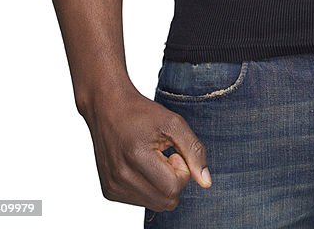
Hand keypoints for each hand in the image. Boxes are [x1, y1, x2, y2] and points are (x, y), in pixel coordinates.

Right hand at [81, 82, 211, 211]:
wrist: (107, 107)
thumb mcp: (173, 122)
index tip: (173, 151)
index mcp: (136, 157)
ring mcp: (113, 187)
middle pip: (166, 202)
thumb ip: (193, 151)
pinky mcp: (109, 191)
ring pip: (155, 205)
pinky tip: (141, 166)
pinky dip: (148, 187)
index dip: (182, 170)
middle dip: (173, 181)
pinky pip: (141, 202)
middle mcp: (120, 177)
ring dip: (161, 185)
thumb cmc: (141, 112)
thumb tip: (206, 182)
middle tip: (165, 156)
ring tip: (152, 160)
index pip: (174, 188)